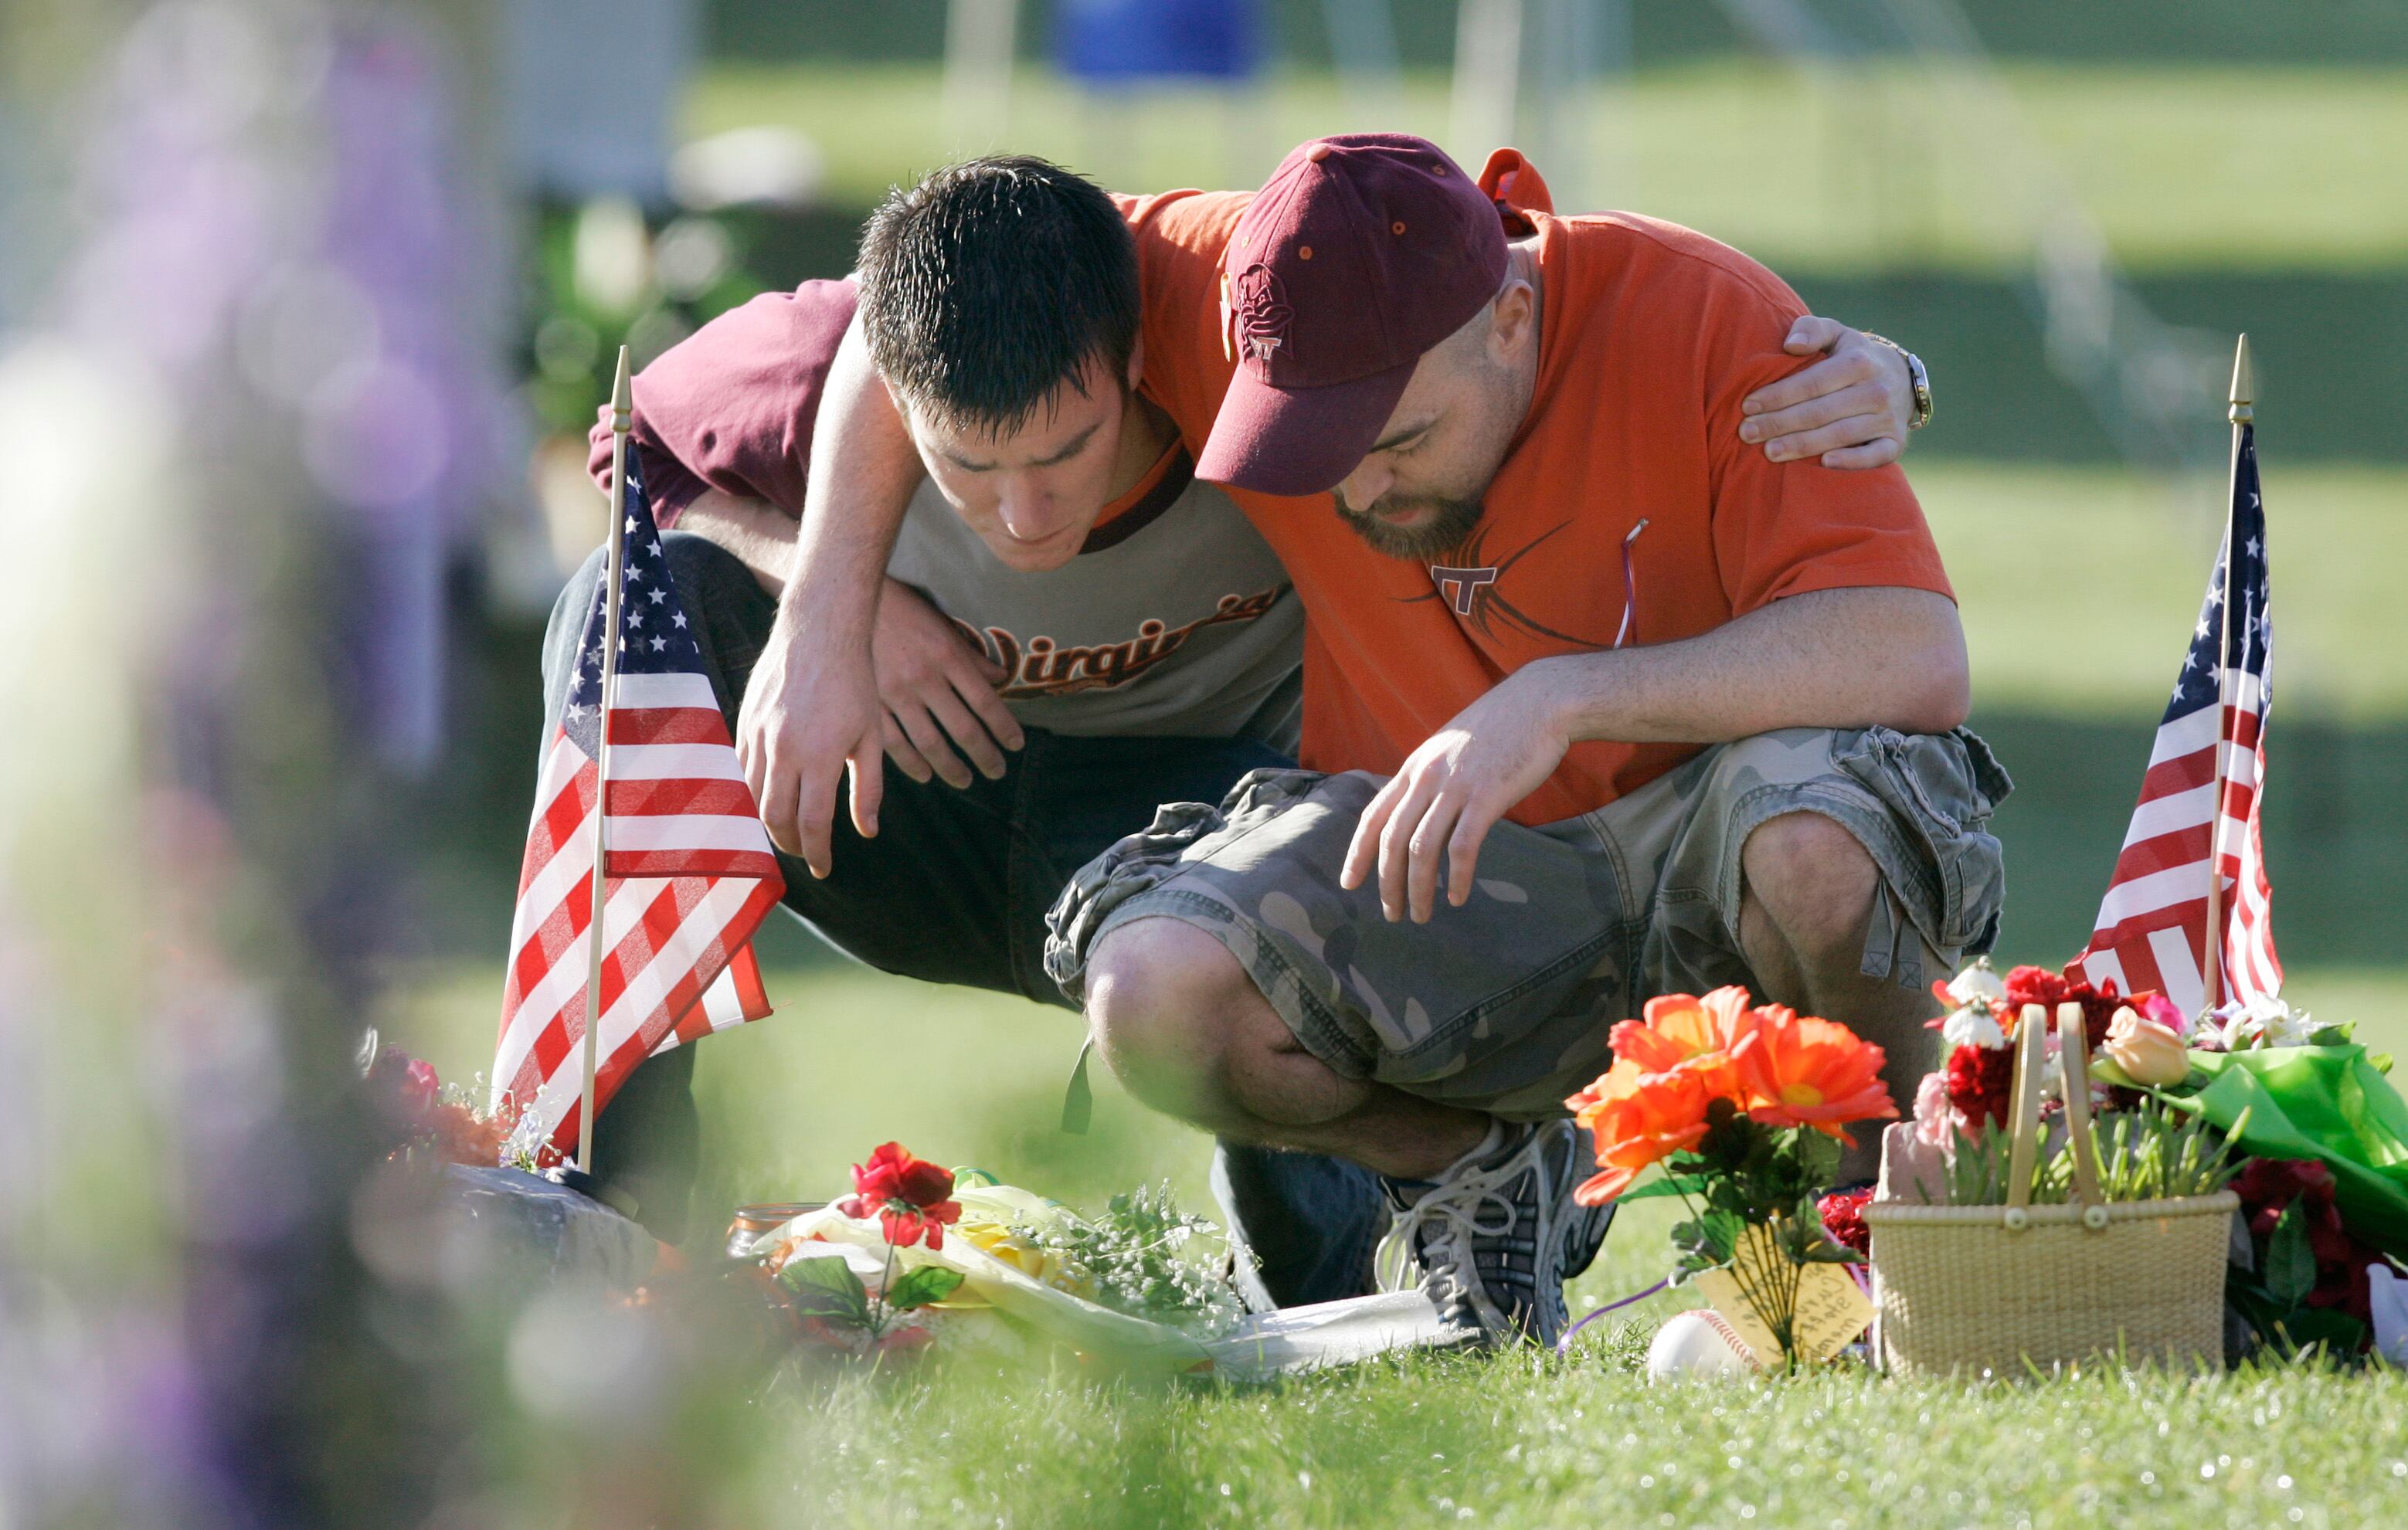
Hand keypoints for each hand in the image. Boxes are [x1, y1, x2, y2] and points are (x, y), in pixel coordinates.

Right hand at [737, 608, 883, 877]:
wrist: (821, 628)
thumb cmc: (855, 681)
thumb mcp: (872, 737)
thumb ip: (869, 788)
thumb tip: (867, 832)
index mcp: (819, 757)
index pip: (812, 823)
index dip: (816, 853)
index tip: (824, 868)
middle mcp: (783, 750)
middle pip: (775, 817)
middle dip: (788, 844)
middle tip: (803, 853)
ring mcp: (759, 734)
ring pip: (750, 796)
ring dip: (765, 822)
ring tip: (783, 831)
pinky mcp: (745, 720)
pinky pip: (740, 767)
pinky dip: (749, 791)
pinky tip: (765, 796)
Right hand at [872, 577, 1023, 787]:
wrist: (847, 603)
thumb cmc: (901, 610)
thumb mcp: (942, 626)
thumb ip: (971, 656)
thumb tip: (1001, 677)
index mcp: (948, 656)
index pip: (986, 702)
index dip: (1004, 727)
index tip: (1015, 745)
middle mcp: (925, 679)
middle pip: (963, 729)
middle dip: (984, 755)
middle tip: (997, 771)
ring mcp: (895, 694)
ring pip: (930, 743)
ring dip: (951, 767)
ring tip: (966, 780)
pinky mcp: (869, 704)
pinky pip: (894, 743)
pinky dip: (911, 763)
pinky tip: (925, 775)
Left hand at [1340, 667, 1572, 923]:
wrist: (1541, 702)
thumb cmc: (1501, 726)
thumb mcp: (1451, 746)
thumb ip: (1433, 776)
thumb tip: (1422, 810)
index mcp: (1415, 766)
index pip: (1374, 815)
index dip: (1358, 853)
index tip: (1348, 883)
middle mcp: (1427, 777)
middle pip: (1392, 839)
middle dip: (1387, 883)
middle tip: (1392, 914)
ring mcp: (1455, 787)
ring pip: (1422, 849)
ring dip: (1418, 889)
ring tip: (1420, 915)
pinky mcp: (1487, 797)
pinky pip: (1462, 847)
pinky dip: (1456, 877)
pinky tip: (1457, 897)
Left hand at [1739, 317, 1916, 469]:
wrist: (1901, 379)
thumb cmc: (1852, 356)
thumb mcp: (1836, 333)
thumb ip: (1811, 329)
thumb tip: (1791, 344)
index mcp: (1858, 362)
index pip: (1812, 383)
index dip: (1779, 395)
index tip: (1747, 405)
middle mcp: (1876, 391)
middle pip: (1821, 411)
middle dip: (1780, 423)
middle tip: (1747, 433)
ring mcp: (1887, 419)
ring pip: (1840, 435)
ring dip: (1803, 445)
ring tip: (1769, 452)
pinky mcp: (1895, 443)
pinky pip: (1875, 456)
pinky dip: (1852, 460)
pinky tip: (1823, 463)